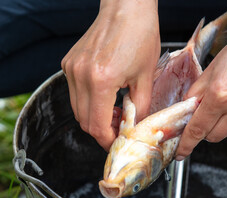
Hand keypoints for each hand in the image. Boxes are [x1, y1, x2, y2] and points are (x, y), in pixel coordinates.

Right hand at [61, 0, 159, 150]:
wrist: (126, 8)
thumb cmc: (140, 36)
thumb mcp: (146, 77)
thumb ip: (140, 108)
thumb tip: (135, 127)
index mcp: (101, 81)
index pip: (97, 126)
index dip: (108, 141)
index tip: (118, 143)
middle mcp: (80, 75)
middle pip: (84, 121)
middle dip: (102, 131)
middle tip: (120, 128)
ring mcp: (71, 69)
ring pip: (77, 109)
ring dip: (95, 117)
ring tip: (115, 111)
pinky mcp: (69, 63)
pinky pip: (75, 93)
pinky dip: (89, 101)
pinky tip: (106, 96)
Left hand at [175, 0, 226, 158]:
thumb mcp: (214, 66)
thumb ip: (197, 92)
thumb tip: (188, 109)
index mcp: (221, 94)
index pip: (197, 129)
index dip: (186, 143)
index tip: (181, 152)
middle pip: (212, 137)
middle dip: (206, 128)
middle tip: (210, 110)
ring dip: (224, 123)